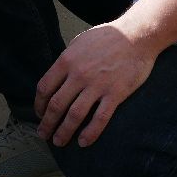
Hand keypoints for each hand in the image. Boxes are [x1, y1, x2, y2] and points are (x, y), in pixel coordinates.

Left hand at [34, 23, 156, 147]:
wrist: (137, 35)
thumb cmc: (109, 37)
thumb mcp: (80, 42)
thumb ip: (67, 60)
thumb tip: (57, 77)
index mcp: (67, 61)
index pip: (44, 88)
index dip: (39, 105)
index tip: (39, 114)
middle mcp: (79, 75)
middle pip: (56, 105)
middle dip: (47, 123)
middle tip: (43, 134)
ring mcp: (97, 85)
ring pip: (74, 115)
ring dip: (64, 131)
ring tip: (59, 141)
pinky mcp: (115, 94)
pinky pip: (100, 118)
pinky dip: (90, 132)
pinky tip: (83, 142)